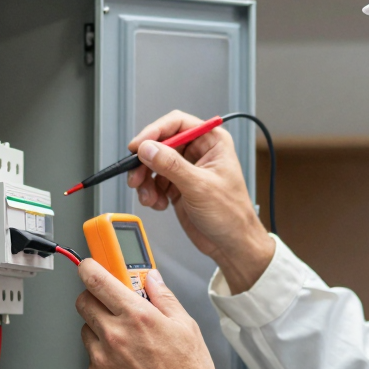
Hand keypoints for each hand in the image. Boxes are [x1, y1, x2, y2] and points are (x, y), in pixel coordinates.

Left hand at [76, 259, 222, 368]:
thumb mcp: (186, 327)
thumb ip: (164, 298)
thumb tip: (152, 279)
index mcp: (137, 317)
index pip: (98, 280)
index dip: (89, 269)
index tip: (89, 267)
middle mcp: (114, 336)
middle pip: (84, 302)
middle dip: (95, 299)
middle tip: (110, 305)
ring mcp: (101, 361)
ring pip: (86, 333)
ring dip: (100, 332)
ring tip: (126, 346)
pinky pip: (91, 362)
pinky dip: (103, 361)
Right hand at [126, 110, 275, 293]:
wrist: (232, 245)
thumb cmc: (232, 215)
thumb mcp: (199, 187)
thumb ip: (171, 166)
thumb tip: (148, 148)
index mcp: (212, 142)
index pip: (177, 123)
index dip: (155, 132)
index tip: (139, 146)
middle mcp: (199, 153)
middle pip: (161, 144)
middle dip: (146, 161)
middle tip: (136, 176)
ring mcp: (187, 170)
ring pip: (154, 164)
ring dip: (146, 180)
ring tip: (148, 196)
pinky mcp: (178, 187)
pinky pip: (155, 182)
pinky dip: (151, 193)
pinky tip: (158, 203)